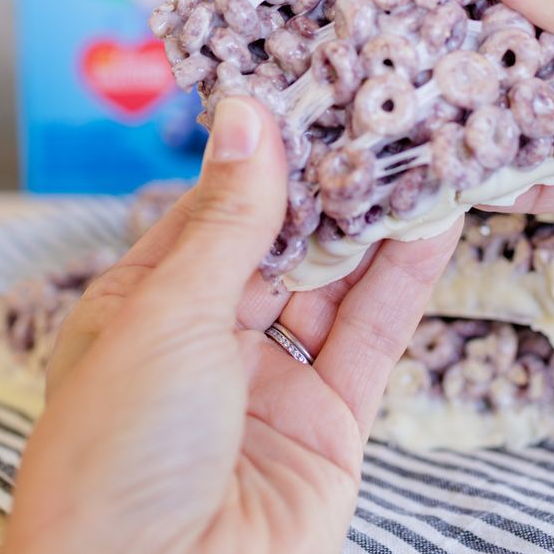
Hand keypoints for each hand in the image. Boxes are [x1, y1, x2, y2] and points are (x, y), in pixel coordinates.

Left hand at [0, 98, 460, 553]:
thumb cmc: (120, 455)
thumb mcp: (168, 311)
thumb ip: (227, 218)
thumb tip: (248, 117)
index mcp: (144, 307)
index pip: (212, 211)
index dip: (260, 157)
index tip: (308, 98)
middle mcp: (207, 342)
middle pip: (279, 244)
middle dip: (327, 186)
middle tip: (376, 116)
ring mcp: (270, 384)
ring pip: (333, 286)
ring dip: (374, 226)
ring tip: (419, 153)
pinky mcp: (329, 426)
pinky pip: (371, 338)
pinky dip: (403, 281)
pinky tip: (433, 224)